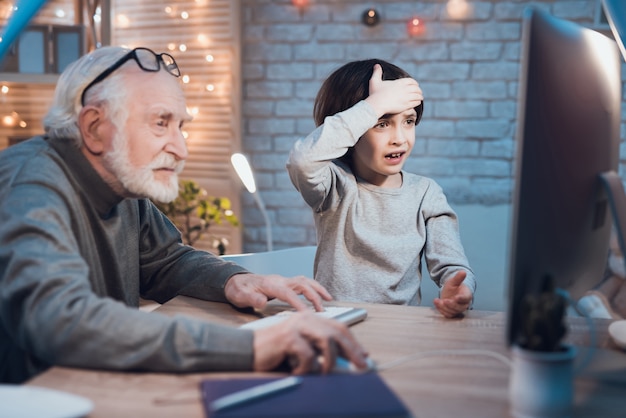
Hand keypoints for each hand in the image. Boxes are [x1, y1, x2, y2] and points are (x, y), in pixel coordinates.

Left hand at [224, 273, 331, 311]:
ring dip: (317, 289)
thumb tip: (262, 302)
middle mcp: (280, 280)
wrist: (235, 281)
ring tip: (328, 299)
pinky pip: (302, 283)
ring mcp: (283, 280)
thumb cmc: (238, 290)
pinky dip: (313, 287)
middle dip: (314, 296)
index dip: (298, 303)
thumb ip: (251, 299)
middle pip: (301, 284)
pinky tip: (319, 295)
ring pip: (305, 281)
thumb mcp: (240, 296)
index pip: (288, 293)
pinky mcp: (285, 283)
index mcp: (270, 285)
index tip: (306, 314)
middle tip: (322, 310)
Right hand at [253, 312, 368, 373]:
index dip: (352, 341)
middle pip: (336, 332)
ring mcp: (297, 326)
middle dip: (352, 350)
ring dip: (329, 361)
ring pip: (327, 341)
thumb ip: (319, 350)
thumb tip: (343, 361)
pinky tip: (297, 372)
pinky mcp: (288, 337)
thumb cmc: (275, 352)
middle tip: (361, 366)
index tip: (363, 355)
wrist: (247, 350)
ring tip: (324, 374)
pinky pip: (308, 356)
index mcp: (309, 319)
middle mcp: (305, 319)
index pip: (338, 327)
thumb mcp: (302, 349)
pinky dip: (306, 369)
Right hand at [365, 64, 422, 117]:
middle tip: (419, 92)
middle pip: (416, 88)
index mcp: (399, 82)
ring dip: (420, 96)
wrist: (377, 104)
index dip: (414, 83)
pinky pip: (416, 102)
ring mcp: (406, 97)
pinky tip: (418, 102)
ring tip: (420, 97)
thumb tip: (376, 64)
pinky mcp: (406, 105)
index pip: (411, 81)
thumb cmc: (375, 93)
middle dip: (418, 90)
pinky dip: (418, 102)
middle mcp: (405, 89)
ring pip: (417, 95)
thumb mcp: (375, 81)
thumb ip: (377, 72)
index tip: (415, 85)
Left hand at [433, 270, 472, 317]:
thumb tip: (463, 271)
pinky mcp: (451, 313)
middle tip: (445, 301)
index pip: (466, 298)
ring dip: (444, 307)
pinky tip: (436, 302)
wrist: (450, 292)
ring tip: (438, 301)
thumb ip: (458, 278)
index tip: (456, 297)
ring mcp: (457, 309)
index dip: (461, 298)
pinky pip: (447, 314)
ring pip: (452, 312)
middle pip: (459, 307)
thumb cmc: (454, 287)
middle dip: (451, 305)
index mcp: (466, 295)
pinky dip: (441, 310)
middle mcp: (463, 304)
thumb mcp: (454, 281)